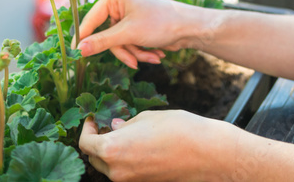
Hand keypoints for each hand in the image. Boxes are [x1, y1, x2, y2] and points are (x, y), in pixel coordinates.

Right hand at [78, 0, 199, 67]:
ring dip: (134, 52)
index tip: (75, 54)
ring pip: (118, 42)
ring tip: (152, 57)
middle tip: (134, 62)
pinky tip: (155, 54)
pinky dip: (140, 50)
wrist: (190, 28)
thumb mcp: (128, 35)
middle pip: (106, 34)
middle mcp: (119, 2)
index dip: (84, 37)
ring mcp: (128, 13)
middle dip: (123, 49)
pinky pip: (128, 42)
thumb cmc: (160, 23)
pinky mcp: (136, 24)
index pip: (91, 19)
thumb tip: (79, 50)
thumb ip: (102, 42)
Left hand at [79, 111, 234, 180]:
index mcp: (112, 150)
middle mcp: (117, 171)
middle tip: (107, 124)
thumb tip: (114, 126)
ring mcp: (131, 181)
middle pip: (95, 158)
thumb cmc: (177, 129)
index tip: (94, 118)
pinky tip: (138, 145)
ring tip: (124, 133)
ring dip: (110, 152)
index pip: (86, 143)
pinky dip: (124, 160)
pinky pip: (126, 172)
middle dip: (97, 141)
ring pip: (109, 167)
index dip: (87, 128)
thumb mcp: (146, 118)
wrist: (207, 153)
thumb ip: (125, 124)